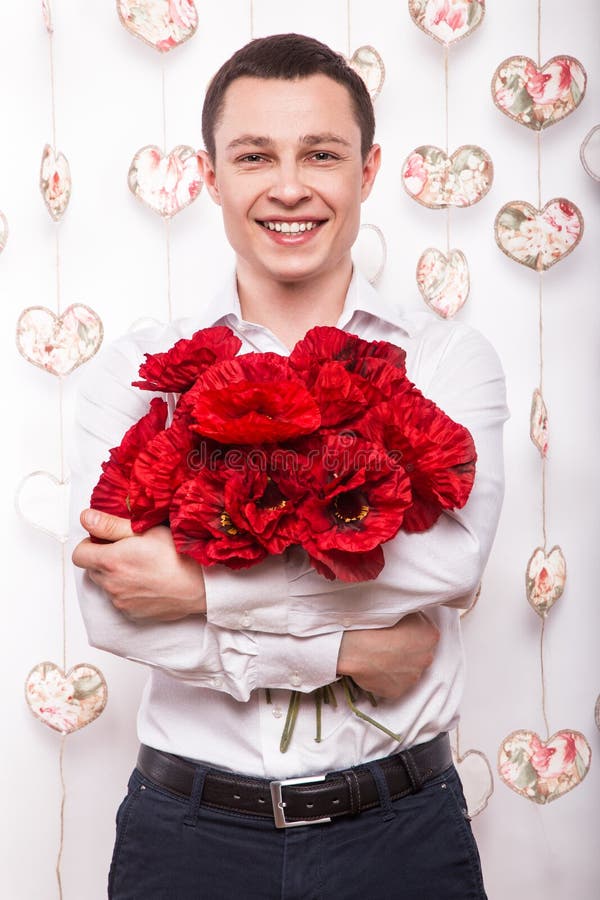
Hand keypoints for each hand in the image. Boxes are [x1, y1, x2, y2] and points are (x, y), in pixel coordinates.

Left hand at [71, 509, 205, 621]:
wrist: (201, 585)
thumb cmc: (178, 554)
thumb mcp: (145, 530)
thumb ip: (110, 525)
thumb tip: (85, 517)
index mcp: (111, 561)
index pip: (78, 555)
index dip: (90, 545)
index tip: (106, 541)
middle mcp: (111, 585)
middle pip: (92, 570)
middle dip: (104, 559)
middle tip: (128, 551)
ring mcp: (121, 602)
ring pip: (107, 585)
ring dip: (116, 576)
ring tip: (142, 567)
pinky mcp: (132, 614)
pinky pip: (121, 600)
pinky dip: (128, 591)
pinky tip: (148, 582)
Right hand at [336, 612, 439, 699]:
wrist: (355, 645)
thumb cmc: (375, 624)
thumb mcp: (400, 608)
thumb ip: (413, 617)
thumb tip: (412, 620)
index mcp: (430, 636)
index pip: (426, 634)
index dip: (411, 632)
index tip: (399, 630)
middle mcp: (426, 659)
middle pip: (419, 654)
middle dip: (407, 650)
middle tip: (388, 642)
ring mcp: (412, 677)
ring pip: (407, 670)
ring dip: (397, 664)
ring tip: (378, 655)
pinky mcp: (398, 691)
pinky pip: (393, 684)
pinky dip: (386, 677)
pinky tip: (374, 667)